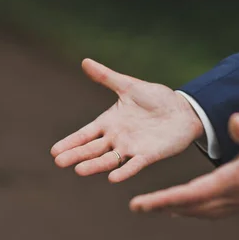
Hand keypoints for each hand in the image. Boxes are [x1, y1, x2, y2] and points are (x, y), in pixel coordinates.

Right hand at [51, 59, 203, 181]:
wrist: (183, 110)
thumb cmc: (156, 98)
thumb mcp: (129, 85)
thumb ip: (106, 77)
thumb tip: (85, 61)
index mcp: (109, 123)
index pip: (85, 134)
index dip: (71, 142)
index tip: (55, 151)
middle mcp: (116, 138)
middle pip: (92, 149)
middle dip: (76, 155)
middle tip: (60, 162)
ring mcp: (131, 148)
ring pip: (108, 159)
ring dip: (94, 165)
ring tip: (79, 170)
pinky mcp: (147, 155)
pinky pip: (133, 165)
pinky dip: (123, 171)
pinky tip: (112, 178)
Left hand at [130, 114, 238, 218]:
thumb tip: (233, 121)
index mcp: (234, 181)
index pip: (191, 194)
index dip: (165, 200)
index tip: (142, 203)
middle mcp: (234, 196)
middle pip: (191, 206)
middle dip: (163, 207)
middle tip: (138, 208)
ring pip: (202, 211)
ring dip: (177, 210)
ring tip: (154, 208)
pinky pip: (213, 210)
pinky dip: (195, 209)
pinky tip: (184, 208)